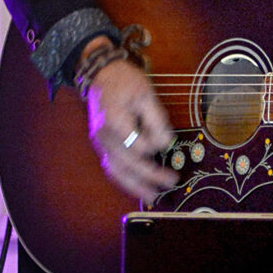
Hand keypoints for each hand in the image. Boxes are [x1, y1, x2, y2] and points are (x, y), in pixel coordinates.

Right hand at [85, 56, 177, 199]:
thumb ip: (156, 119)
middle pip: (128, 163)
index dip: (155, 145)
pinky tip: (138, 187)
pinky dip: (125, 180)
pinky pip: (112, 167)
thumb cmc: (125, 82)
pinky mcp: (102, 146)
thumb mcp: (146, 93)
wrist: (101, 76)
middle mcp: (105, 136)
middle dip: (151, 175)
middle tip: (172, 181)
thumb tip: (166, 143)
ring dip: (135, 186)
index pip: (138, 145)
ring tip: (153, 196)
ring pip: (116, 171)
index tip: (167, 140)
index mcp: (115, 121)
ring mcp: (101, 143)